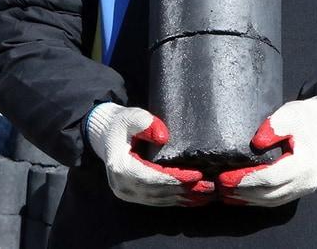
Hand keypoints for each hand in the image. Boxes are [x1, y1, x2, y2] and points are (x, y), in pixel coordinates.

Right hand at [85, 102, 213, 206]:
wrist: (106, 134)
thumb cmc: (121, 123)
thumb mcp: (131, 116)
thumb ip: (145, 123)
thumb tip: (163, 137)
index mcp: (120, 166)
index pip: (152, 177)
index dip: (175, 178)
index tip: (197, 175)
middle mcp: (122, 185)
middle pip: (158, 191)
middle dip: (185, 190)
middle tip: (210, 187)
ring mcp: (127, 192)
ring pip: (159, 199)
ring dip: (183, 198)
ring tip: (207, 195)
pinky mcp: (133, 195)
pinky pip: (156, 200)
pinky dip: (175, 200)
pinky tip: (192, 199)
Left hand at [217, 94, 316, 206]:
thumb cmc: (305, 118)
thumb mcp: (290, 114)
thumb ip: (274, 126)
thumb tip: (256, 144)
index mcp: (305, 164)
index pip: (271, 177)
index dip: (246, 179)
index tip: (224, 176)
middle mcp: (305, 182)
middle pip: (269, 193)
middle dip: (241, 191)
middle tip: (217, 185)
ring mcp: (302, 189)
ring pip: (270, 201)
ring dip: (245, 199)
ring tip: (223, 193)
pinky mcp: (297, 191)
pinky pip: (274, 200)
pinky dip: (254, 200)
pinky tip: (238, 196)